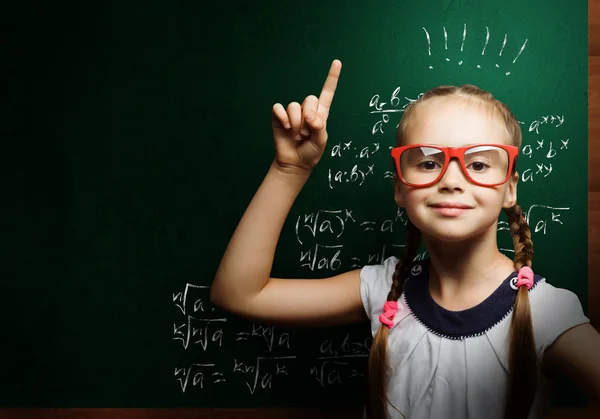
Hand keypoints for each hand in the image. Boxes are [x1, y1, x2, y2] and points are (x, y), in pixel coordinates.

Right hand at [271, 59, 341, 173]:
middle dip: (308, 117)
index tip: (337, 62)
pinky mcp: (280, 116)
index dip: (332, 78)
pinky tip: (286, 128)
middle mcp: (307, 110)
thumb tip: (309, 116)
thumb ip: (319, 127)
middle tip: (306, 133)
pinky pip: (279, 108)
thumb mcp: (321, 141)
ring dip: (296, 123)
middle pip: (309, 99)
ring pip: (294, 106)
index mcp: (321, 114)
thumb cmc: (311, 152)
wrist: (295, 162)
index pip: (327, 93)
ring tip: (297, 135)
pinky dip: (283, 118)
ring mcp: (293, 113)